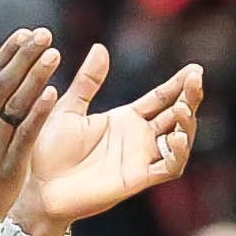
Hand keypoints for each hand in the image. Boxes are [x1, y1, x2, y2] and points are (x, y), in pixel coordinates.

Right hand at [0, 29, 63, 235]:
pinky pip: (24, 137)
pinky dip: (38, 116)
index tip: (26, 33)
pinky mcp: (7, 167)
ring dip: (35, 79)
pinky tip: (53, 95)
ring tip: (53, 56)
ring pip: (16, 106)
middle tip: (45, 35)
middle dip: (25, 58)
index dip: (8, 53)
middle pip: (4, 84)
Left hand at [14, 45, 200, 234]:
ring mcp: (140, 159)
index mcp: (124, 120)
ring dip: (188, 124)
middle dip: (190, 98)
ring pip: (179, 142)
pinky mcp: (137, 179)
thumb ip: (87, 82)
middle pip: (176, 116)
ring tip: (185, 107)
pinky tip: (177, 137)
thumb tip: (100, 48)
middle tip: (196, 79)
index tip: (193, 69)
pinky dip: (178, 154)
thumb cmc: (48, 151)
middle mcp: (137, 139)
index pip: (160, 99)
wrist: (39, 187)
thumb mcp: (68, 109)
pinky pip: (168, 168)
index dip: (178, 84)